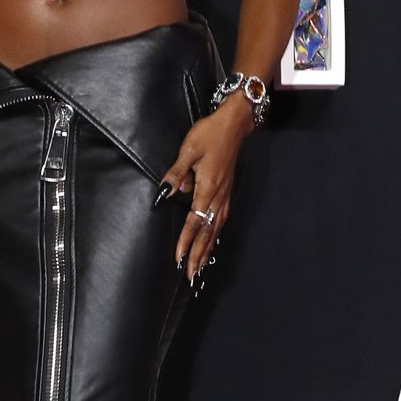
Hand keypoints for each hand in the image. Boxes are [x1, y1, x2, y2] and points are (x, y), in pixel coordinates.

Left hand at [157, 93, 253, 282]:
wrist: (234, 124)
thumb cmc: (210, 134)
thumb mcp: (188, 149)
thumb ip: (177, 173)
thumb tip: (166, 192)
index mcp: (207, 188)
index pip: (194, 221)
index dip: (185, 241)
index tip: (178, 258)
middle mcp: (218, 196)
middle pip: (207, 232)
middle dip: (198, 255)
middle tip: (191, 276)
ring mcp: (224, 195)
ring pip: (216, 229)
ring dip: (208, 249)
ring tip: (201, 267)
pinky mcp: (226, 192)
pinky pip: (221, 220)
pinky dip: (215, 236)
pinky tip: (213, 243)